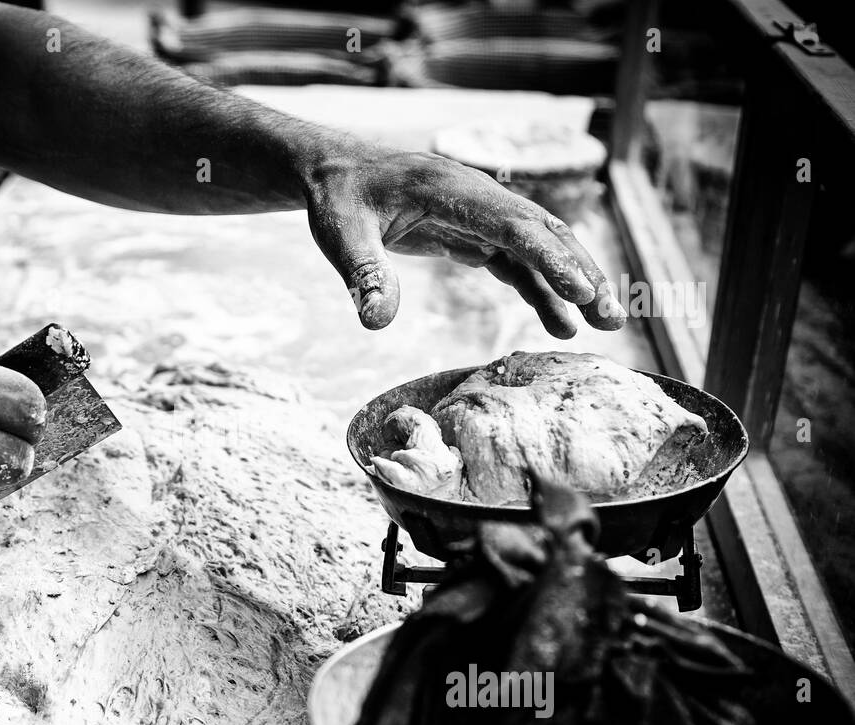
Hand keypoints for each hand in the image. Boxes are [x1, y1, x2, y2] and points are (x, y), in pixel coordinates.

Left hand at [303, 149, 626, 337]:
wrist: (336, 175)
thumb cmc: (338, 200)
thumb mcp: (340, 235)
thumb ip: (363, 274)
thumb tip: (375, 321)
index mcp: (451, 189)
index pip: (512, 225)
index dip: (549, 259)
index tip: (582, 292)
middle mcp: (477, 196)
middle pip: (543, 233)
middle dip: (581, 273)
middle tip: (612, 318)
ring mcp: (481, 214)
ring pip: (539, 247)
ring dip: (572, 284)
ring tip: (605, 325)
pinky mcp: (475, 233)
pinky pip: (517, 262)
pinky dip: (541, 289)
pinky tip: (560, 322)